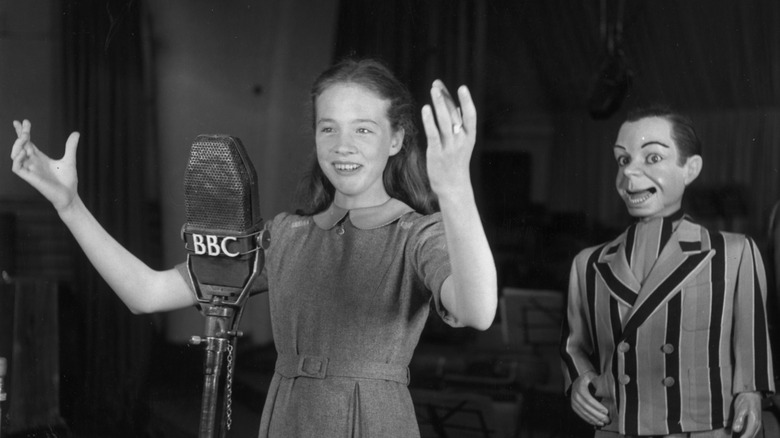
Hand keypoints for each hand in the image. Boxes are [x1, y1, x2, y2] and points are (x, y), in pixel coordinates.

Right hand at [10, 119, 80, 212]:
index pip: (28, 142)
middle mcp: (33, 163)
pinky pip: (17, 168)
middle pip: (21, 145)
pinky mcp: (30, 178)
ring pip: (15, 155)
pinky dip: (17, 159)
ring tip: (25, 136)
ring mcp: (31, 170)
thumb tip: (76, 133)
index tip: (23, 121)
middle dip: (20, 134)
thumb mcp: (69, 160)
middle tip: (24, 125)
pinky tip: (23, 152)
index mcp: (40, 158)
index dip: (23, 132)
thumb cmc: (68, 181)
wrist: (70, 196)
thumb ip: (70, 147)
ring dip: (17, 145)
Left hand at [421, 80, 476, 199]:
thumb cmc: (456, 162)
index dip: (467, 101)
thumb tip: (455, 105)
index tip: (461, 87)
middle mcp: (461, 140)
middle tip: (436, 84)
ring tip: (433, 90)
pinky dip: (429, 121)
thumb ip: (459, 125)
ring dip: (439, 104)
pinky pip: (433, 134)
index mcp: (470, 136)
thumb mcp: (462, 143)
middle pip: (454, 114)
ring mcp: (449, 147)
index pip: (470, 115)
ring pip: (444, 121)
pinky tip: (425, 109)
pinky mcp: (436, 153)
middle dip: (445, 98)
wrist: (453, 186)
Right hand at [570, 372, 609, 426]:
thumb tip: (610, 390)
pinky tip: (595, 422)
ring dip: (594, 419)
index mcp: (580, 387)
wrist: (578, 377)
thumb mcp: (593, 376)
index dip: (597, 406)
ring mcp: (573, 401)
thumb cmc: (588, 377)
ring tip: (603, 423)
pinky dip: (588, 420)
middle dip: (598, 415)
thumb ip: (599, 382)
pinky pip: (581, 414)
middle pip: (586, 408)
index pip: (589, 399)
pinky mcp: (574, 406)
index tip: (606, 411)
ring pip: (584, 412)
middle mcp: (575, 395)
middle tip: (607, 419)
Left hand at [732, 391, 761, 436]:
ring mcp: (756, 424)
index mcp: (754, 423)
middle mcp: (756, 425)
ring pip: (750, 434)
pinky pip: (749, 431)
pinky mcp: (753, 422)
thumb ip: (739, 419)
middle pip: (749, 436)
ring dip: (743, 435)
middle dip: (741, 437)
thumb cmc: (746, 400)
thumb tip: (736, 430)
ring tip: (735, 434)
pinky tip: (737, 432)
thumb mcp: (740, 408)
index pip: (747, 436)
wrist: (751, 393)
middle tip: (733, 436)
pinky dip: (744, 433)